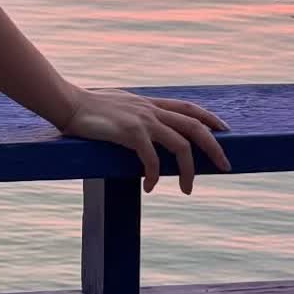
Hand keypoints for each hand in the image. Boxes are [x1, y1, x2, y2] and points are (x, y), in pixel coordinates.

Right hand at [58, 83, 230, 193]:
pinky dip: (154, 175)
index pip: (189, 108)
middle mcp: (150, 110)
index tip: (226, 130)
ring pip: (181, 145)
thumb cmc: (87, 108)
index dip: (210, 118)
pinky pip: (152, 159)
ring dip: (189, 170)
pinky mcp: (130, 132)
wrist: (67, 103)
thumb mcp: (119, 106)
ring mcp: (142, 120)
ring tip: (187, 190)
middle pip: (195, 126)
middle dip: (214, 147)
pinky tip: (150, 186)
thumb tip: (141, 131)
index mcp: (149, 104)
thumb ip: (134, 114)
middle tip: (225, 167)